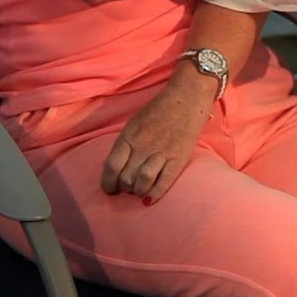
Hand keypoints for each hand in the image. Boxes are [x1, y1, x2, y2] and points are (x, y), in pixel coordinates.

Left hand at [100, 68, 214, 204]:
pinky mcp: (179, 157)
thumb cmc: (159, 110)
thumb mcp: (135, 123)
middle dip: (124, 188)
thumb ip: (126, 144)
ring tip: (140, 191)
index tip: (110, 189)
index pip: (111, 166)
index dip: (108, 183)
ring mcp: (161, 152)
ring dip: (138, 192)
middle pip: (126, 177)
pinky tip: (150, 199)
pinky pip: (164, 181)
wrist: (188, 97)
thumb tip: (117, 167)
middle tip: (128, 189)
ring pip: (142, 182)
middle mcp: (143, 146)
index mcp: (129, 136)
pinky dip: (155, 194)